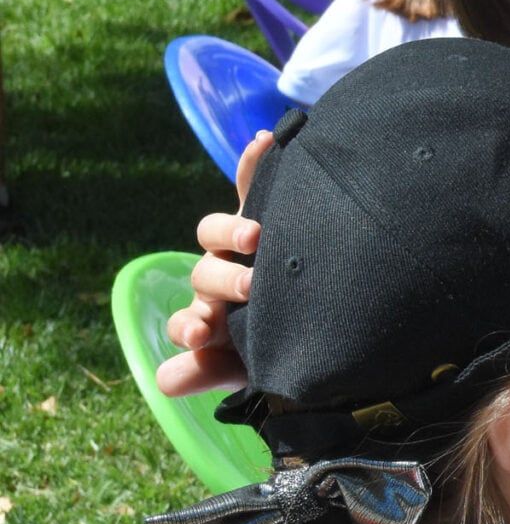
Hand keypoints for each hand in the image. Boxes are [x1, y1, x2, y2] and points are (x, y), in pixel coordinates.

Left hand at [157, 130, 271, 398]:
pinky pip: (252, 185)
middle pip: (204, 273)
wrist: (330, 318)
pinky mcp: (262, 213)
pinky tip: (264, 142)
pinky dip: (253, 164)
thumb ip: (211, 372)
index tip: (202, 334)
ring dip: (231, 232)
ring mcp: (238, 246)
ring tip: (253, 236)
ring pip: (217, 232)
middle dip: (222, 281)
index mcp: (212, 320)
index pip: (188, 321)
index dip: (189, 326)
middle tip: (250, 289)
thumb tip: (165, 381)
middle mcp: (218, 279)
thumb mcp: (253, 367)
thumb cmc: (286, 347)